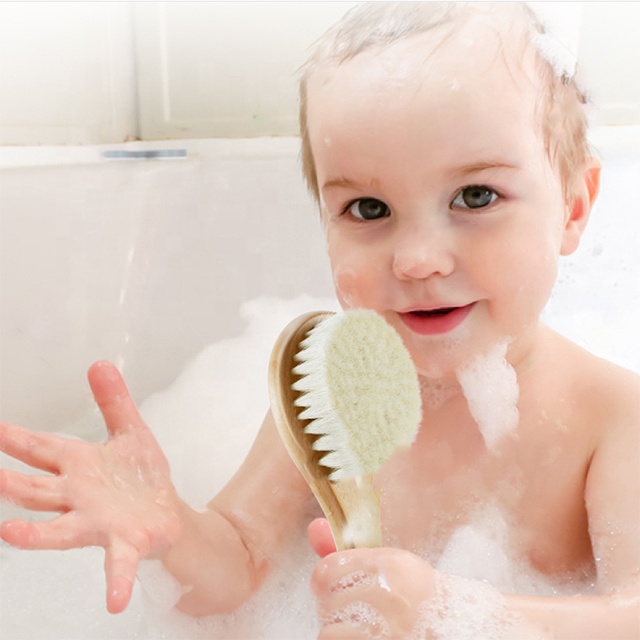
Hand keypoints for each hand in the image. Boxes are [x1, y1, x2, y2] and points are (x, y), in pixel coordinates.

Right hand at [0, 361, 183, 613]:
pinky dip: (115, 581)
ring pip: (61, 529)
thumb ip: (114, 401)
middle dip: (11, 484)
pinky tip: (114, 602)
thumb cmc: (139, 476)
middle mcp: (79, 497)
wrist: (167, 513)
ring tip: (8, 532)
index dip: (14, 438)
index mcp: (79, 466)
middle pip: (39, 490)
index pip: (40, 449)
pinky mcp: (125, 543)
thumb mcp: (131, 432)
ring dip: (36, 533)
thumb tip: (99, 362)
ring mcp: (98, 523)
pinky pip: (118, 565)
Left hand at [308, 518, 436, 638]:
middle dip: (330, 608)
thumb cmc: (413, 594)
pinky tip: (360, 637)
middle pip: (327, 600)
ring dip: (336, 631)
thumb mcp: (386, 567)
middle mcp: (392, 594)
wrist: (458, 625)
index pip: (330, 568)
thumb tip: (313, 527)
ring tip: (355, 628)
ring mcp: (392, 628)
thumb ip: (348, 554)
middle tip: (345, 611)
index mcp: (391, 564)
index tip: (323, 588)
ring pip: (329, 630)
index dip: (321, 580)